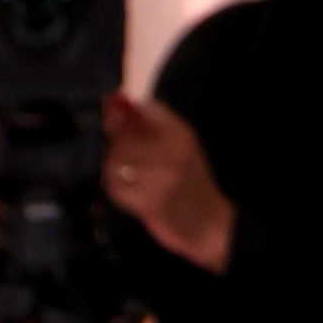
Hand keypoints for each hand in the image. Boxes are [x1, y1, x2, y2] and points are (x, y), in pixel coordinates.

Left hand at [98, 91, 231, 270]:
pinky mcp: (150, 202)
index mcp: (180, 133)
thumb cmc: (190, 182)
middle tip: (122, 158)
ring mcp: (161, 178)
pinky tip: (127, 192)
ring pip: (115, 162)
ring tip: (125, 176)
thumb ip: (148, 122)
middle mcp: (172, 151)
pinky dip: (116, 190)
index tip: (115, 118)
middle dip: (115, 145)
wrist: (209, 223)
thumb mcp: (179, 145)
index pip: (142, 107)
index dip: (121, 111)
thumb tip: (114, 99)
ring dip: (112, 169)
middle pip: (122, 135)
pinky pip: (116, 189)